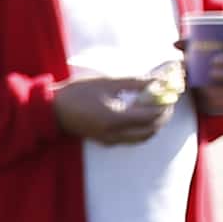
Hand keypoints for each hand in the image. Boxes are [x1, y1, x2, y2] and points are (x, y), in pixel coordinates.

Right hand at [54, 74, 179, 145]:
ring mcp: (109, 140)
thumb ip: (134, 82)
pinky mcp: (105, 140)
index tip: (171, 95)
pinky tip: (138, 116)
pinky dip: (141, 130)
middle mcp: (115, 134)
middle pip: (150, 131)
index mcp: (116, 119)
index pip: (151, 117)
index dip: (165, 106)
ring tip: (155, 109)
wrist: (52, 111)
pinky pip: (131, 139)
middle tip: (167, 103)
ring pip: (141, 138)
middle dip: (163, 118)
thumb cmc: (77, 93)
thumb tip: (156, 81)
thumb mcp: (107, 82)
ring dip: (153, 126)